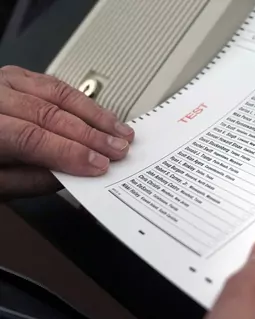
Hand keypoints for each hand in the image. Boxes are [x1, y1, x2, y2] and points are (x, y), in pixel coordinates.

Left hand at [0, 65, 134, 199]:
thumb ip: (29, 181)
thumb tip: (72, 175)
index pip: (31, 137)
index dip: (70, 152)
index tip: (99, 166)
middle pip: (48, 112)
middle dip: (91, 134)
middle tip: (118, 149)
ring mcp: (1, 81)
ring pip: (56, 92)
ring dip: (95, 113)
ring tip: (119, 131)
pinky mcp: (13, 78)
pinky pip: (53, 83)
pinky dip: (81, 100)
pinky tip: (99, 113)